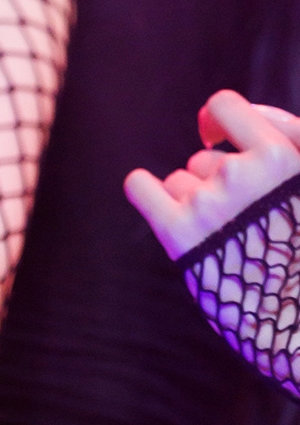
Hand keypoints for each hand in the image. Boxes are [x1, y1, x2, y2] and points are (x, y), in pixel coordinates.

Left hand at [124, 88, 299, 260]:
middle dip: (218, 183)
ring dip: (193, 201)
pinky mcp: (179, 234)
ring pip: (179, 181)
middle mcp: (242, 175)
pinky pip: (141, 188)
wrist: (296, 318)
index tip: (213, 136)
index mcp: (282, 158)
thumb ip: (282, 134)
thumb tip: (215, 114)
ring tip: (222, 238)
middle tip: (243, 223)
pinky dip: (143, 189)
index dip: (216, 119)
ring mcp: (207, 203)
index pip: (225, 105)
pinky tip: (150, 195)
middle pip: (204, 159)